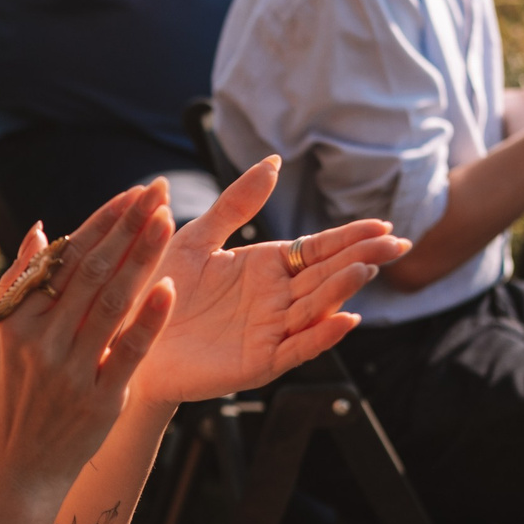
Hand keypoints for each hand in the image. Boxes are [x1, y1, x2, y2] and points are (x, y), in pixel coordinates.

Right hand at [0, 183, 176, 506]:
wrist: (14, 472)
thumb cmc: (8, 400)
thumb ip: (18, 285)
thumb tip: (43, 229)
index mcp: (16, 320)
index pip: (65, 257)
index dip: (102, 222)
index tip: (131, 194)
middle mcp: (41, 340)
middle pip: (91, 271)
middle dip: (127, 227)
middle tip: (157, 191)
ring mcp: (71, 370)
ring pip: (111, 302)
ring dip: (141, 258)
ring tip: (166, 220)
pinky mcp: (100, 400)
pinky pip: (128, 353)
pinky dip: (148, 319)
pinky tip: (169, 287)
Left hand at [126, 159, 403, 406]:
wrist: (127, 338)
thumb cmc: (159, 289)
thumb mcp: (198, 237)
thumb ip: (237, 203)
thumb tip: (273, 161)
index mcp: (265, 267)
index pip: (318, 249)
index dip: (350, 238)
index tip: (384, 224)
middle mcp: (275, 299)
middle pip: (327, 276)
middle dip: (362, 259)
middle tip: (397, 243)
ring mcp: (269, 331)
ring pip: (315, 308)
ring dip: (343, 290)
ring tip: (367, 270)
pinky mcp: (256, 363)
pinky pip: (295, 348)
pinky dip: (320, 336)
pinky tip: (345, 320)